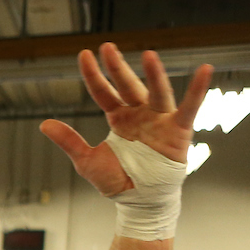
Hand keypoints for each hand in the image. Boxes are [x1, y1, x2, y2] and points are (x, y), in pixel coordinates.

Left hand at [41, 43, 212, 195]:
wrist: (139, 202)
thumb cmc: (116, 180)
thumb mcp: (86, 161)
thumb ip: (69, 141)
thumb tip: (44, 124)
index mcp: (119, 118)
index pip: (104, 92)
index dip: (94, 75)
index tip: (84, 55)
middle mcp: (140, 114)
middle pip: (128, 86)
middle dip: (118, 68)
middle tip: (107, 47)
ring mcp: (160, 120)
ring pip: (157, 92)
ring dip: (154, 74)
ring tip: (148, 54)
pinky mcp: (178, 130)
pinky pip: (190, 107)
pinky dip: (198, 90)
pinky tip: (205, 69)